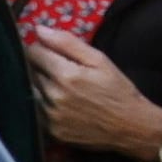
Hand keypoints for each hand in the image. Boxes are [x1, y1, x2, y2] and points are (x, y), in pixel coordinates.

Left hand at [24, 30, 161, 161]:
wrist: (132, 128)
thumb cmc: (118, 91)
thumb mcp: (99, 60)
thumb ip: (67, 42)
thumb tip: (39, 29)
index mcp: (65, 75)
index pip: (33, 52)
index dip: (41, 48)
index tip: (51, 52)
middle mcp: (53, 96)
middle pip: (29, 71)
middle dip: (41, 66)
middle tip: (60, 70)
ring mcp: (51, 116)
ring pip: (30, 90)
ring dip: (39, 85)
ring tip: (61, 88)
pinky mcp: (51, 131)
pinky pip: (35, 110)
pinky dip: (42, 104)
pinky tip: (60, 104)